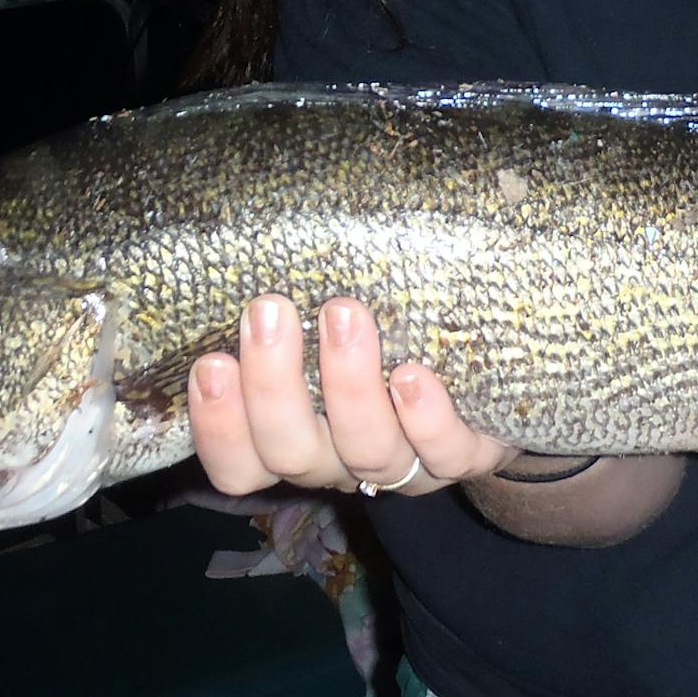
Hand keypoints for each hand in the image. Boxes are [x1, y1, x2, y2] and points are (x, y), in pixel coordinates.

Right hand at [189, 295, 517, 497]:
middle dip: (272, 385)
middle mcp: (342, 461)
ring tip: (344, 315)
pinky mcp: (464, 455)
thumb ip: (292, 307)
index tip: (210, 362)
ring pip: (366, 451)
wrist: (487, 382)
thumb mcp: (326, 327)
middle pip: (291, 452)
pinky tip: (411, 375)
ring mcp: (405, 464)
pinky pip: (444, 452)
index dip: (219, 427)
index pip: (238, 463)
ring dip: (349, 386)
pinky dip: (425, 418)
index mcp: (297, 440)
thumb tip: (256, 233)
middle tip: (269, 310)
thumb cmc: (383, 337)